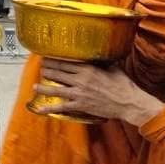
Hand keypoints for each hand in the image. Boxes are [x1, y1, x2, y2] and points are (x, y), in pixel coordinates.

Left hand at [35, 59, 162, 126]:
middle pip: (58, 73)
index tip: (47, 57)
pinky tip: (40, 109)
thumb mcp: (112, 67)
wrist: (129, 102)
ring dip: (43, 87)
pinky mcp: (80, 105)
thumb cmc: (123, 84)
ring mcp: (79, 93)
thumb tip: (97, 53)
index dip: (54, 59)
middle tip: (41, 68)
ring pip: (56, 89)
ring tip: (35, 86)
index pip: (66, 61)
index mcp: (88, 68)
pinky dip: (49, 109)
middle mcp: (81, 79)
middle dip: (47, 70)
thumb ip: (101, 61)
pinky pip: (62, 107)